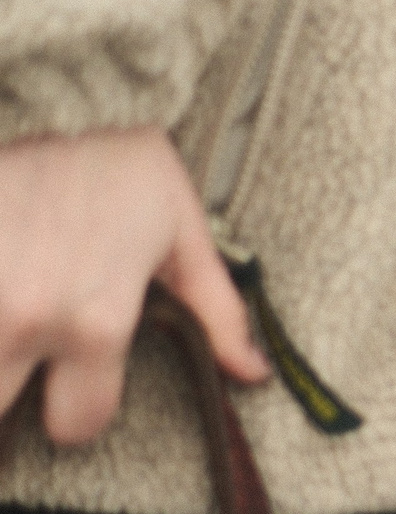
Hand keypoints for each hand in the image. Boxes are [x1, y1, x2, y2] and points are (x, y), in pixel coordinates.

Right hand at [0, 128, 266, 446]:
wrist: (52, 88)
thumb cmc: (118, 156)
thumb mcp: (181, 230)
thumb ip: (217, 311)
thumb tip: (252, 372)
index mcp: (96, 323)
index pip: (78, 425)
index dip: (77, 412)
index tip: (70, 388)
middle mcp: (24, 320)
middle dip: (7, 395)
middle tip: (19, 357)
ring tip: (7, 320)